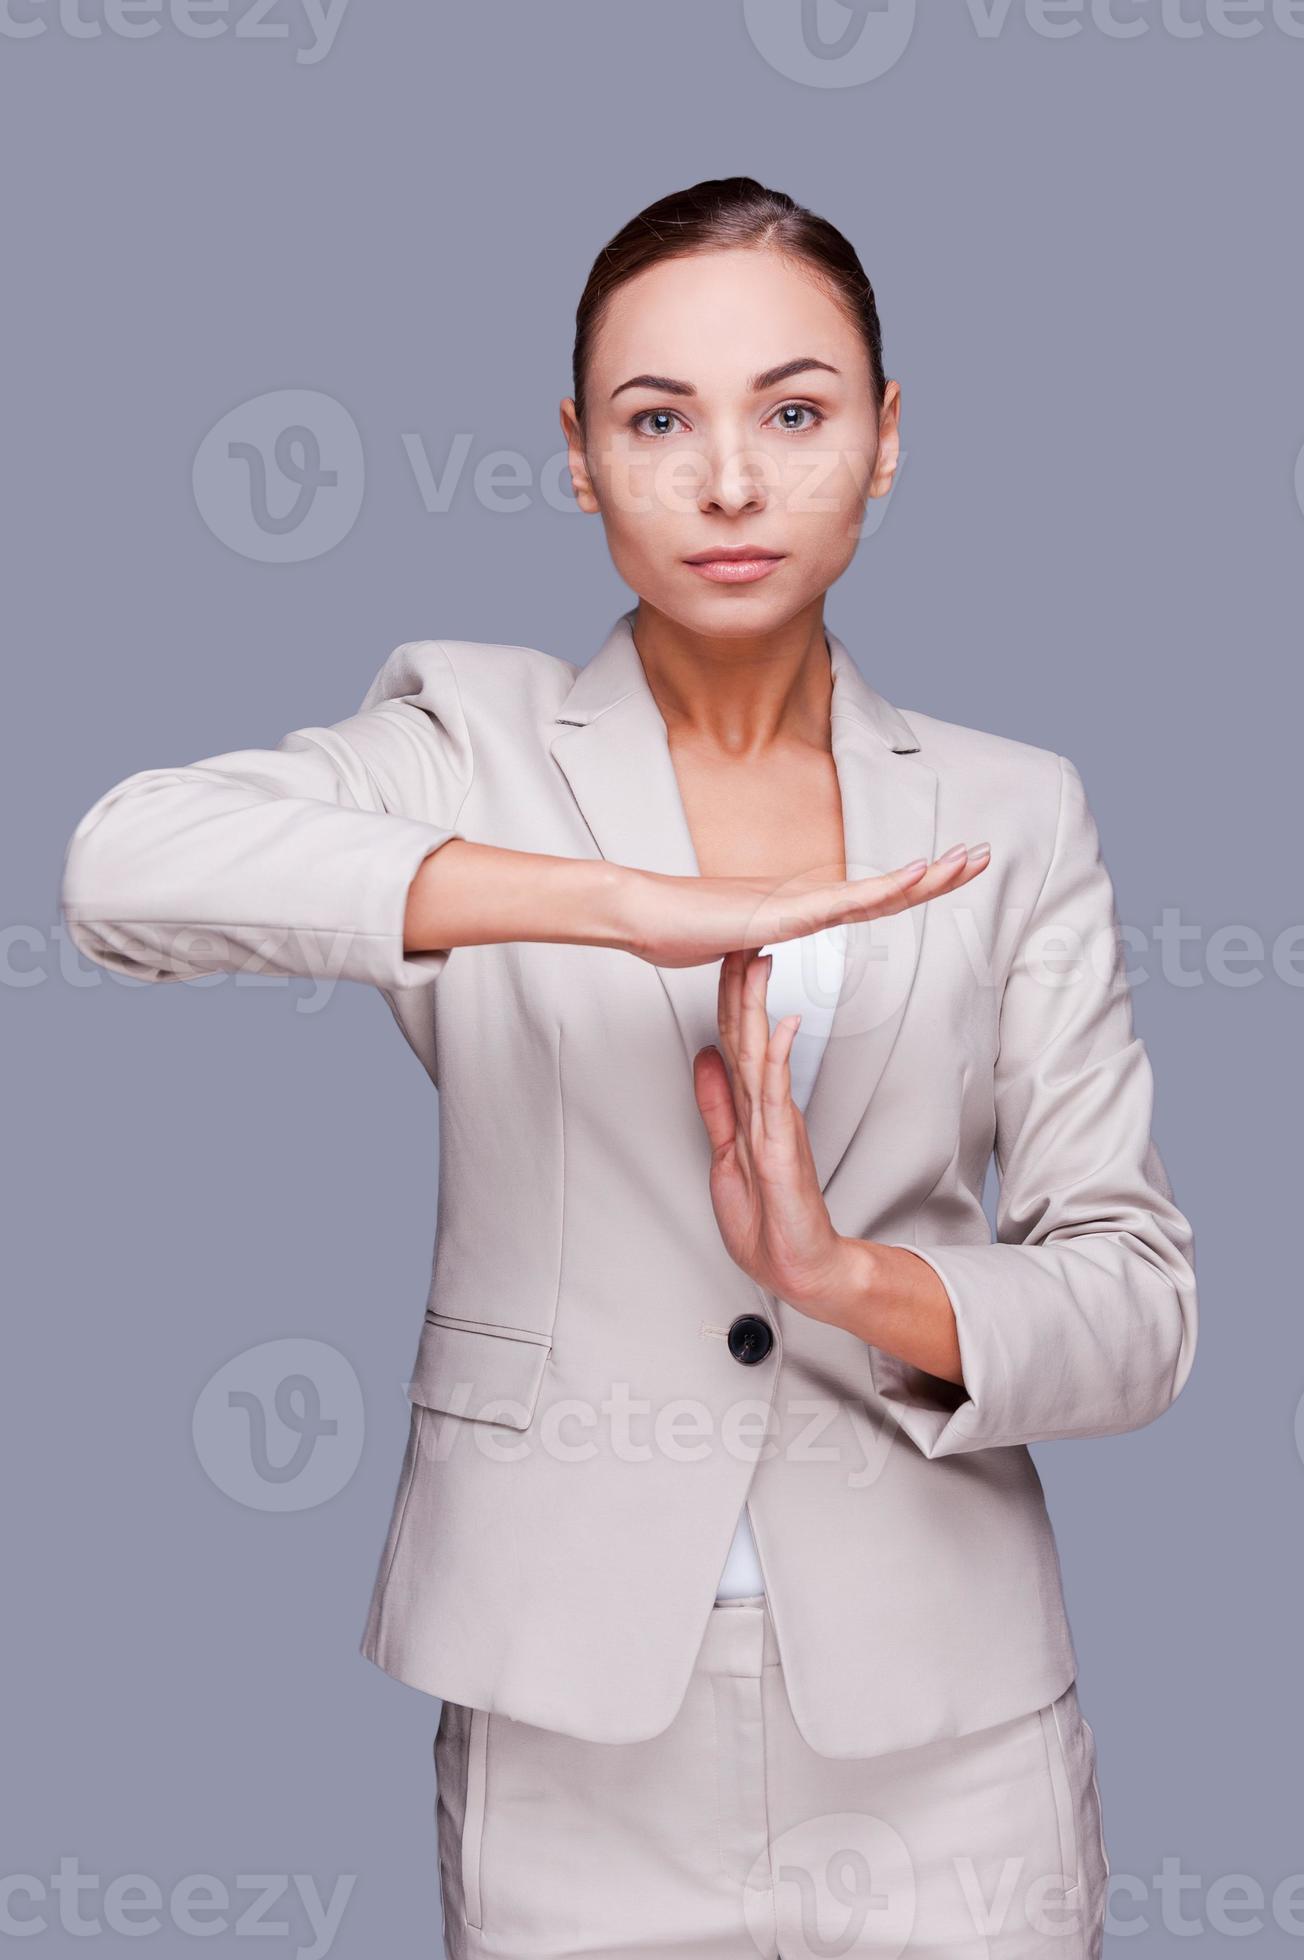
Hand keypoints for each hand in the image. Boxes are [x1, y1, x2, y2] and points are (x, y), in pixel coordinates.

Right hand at [618, 841, 989, 968]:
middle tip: (981, 855)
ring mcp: (799, 904)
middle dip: (938, 874)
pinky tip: (915, 876)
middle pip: (887, 890)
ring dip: (926, 876)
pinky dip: (884, 888)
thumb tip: (756, 951)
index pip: (870, 902)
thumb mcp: (731, 947)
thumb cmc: (678, 930)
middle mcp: (809, 901)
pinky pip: (845, 902)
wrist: (643, 915)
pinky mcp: (785, 913)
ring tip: (967, 859)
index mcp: (802, 911)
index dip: (911, 888)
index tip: (946, 872)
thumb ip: (752, 945)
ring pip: (877, 892)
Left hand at [689, 946, 861, 1316]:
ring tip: (759, 963)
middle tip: (741, 936)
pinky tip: (781, 1024)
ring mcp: (777, 1123)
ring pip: (760, 1053)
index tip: (723, 956)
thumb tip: (703, 1058)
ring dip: (757, 1007)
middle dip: (740, 986)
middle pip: (747, 1035)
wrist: (800, 1265)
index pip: (735, 1040)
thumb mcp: (725, 1153)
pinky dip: (775, 1056)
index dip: (726, 998)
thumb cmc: (769, 1218)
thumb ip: (715, 1105)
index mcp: (752, 1106)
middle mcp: (766, 1106)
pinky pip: (776, 1093)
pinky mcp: (784, 1145)